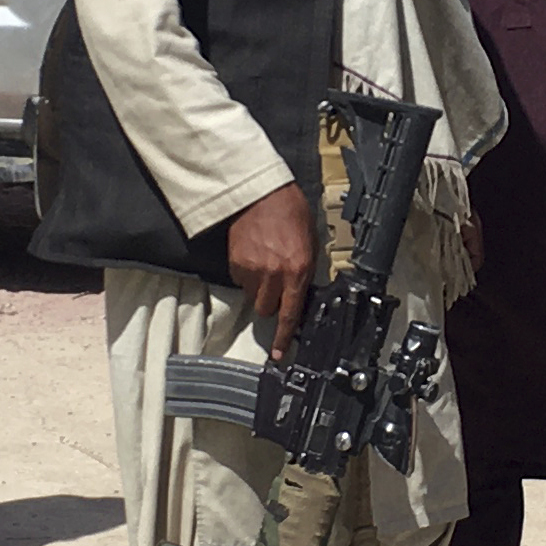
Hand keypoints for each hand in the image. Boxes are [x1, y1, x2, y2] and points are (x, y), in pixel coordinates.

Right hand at [225, 183, 317, 357]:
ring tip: (264, 263)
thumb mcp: (310, 240)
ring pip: (253, 296)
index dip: (283, 337)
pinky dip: (246, 273)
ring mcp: (252, 270)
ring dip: (259, 287)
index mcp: (298, 269)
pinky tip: (253, 255)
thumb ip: (306, 268)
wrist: (259, 191)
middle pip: (267, 309)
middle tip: (276, 284)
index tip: (279, 354)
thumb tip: (303, 290)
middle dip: (272, 302)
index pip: (290, 313)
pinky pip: (240, 280)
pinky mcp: (235, 263)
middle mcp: (274, 274)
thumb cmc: (289, 209)